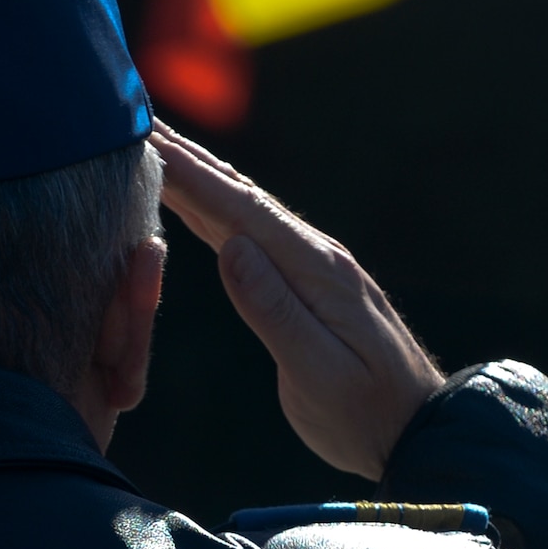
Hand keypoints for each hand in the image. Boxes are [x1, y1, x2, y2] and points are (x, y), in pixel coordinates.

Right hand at [153, 121, 443, 478]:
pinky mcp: (304, 283)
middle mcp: (314, 255)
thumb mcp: (320, 374)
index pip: (241, 213)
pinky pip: (248, 233)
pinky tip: (189, 198)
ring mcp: (309, 266)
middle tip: (131, 118)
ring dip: (196, 174)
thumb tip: (231, 249)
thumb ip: (275, 312)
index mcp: (316, 271)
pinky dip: (211, 208)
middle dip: (185, 157)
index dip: (190, 177)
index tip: (144, 142)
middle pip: (238, 195)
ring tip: (151, 143)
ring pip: (241, 209)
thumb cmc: (366, 414)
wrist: (416, 430)